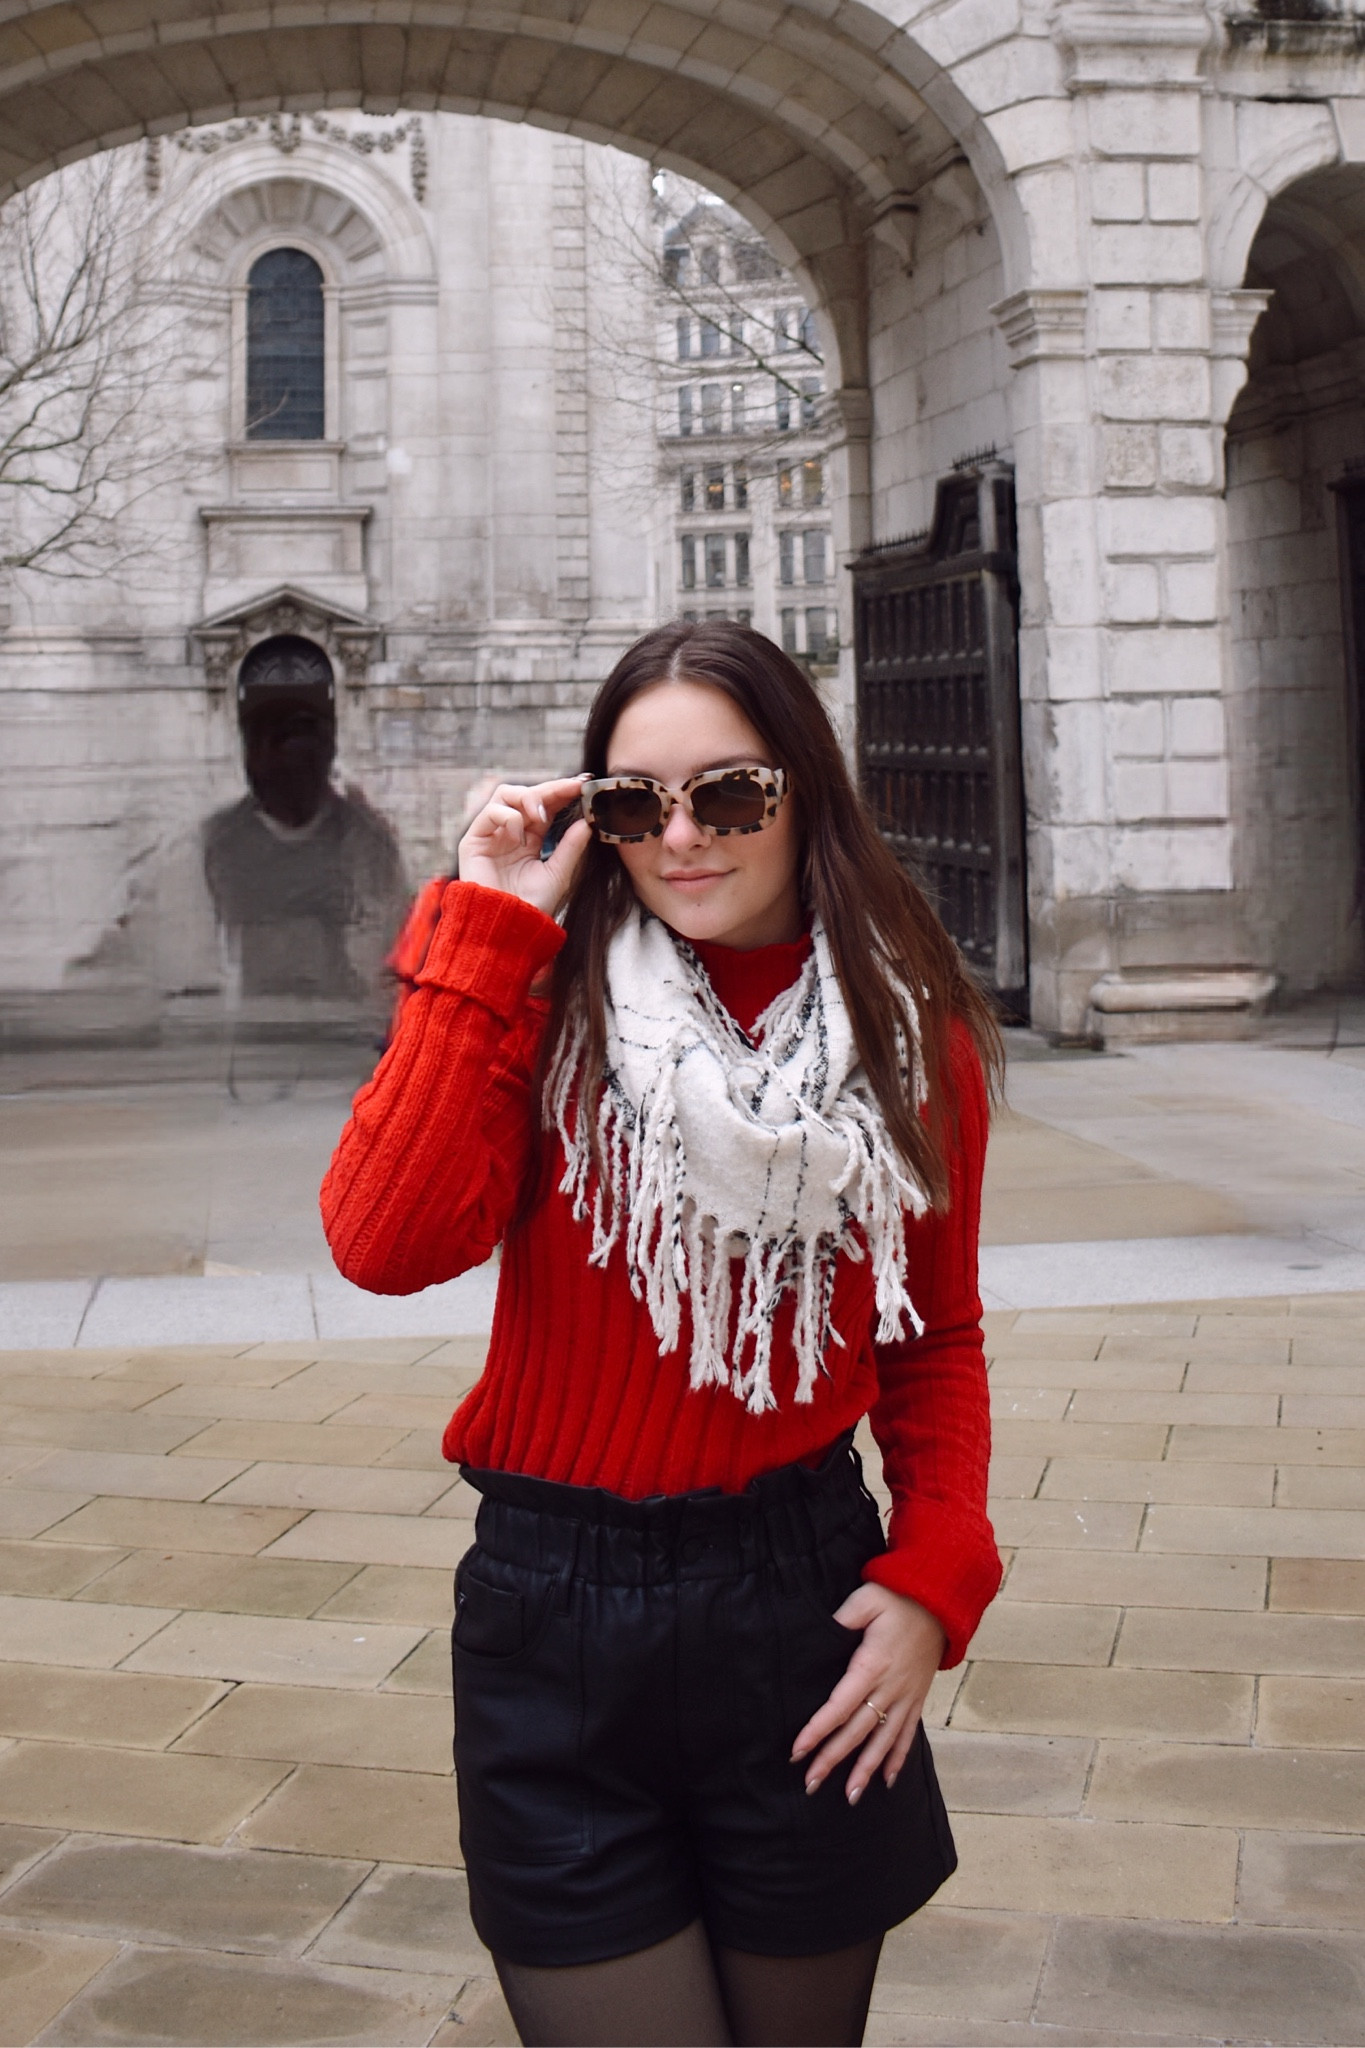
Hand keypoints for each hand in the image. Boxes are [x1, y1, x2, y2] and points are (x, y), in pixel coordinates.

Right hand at [456, 776, 591, 917]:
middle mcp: (510, 832)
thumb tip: (587, 821)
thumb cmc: (533, 906)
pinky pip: (490, 812)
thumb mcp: (559, 873)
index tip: (584, 783)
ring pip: (505, 793)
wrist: (508, 928)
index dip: (562, 792)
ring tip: (541, 815)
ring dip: (528, 797)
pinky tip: (518, 836)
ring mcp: (491, 834)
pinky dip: (508, 817)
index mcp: (531, 839)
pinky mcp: (474, 840)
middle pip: (527, 793)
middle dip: (551, 788)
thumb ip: (571, 846)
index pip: (546, 806)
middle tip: (572, 788)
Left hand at [790, 1584, 946, 1804]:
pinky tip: (887, 1782)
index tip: (798, 1751)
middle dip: (832, 1758)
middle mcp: (890, 1687)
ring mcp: (906, 1697)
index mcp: (872, 1664)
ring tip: (849, 1796)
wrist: (941, 1604)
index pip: (840, 1705)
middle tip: (810, 1783)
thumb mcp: (868, 1597)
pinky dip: (898, 1759)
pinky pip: (907, 1735)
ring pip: (883, 1741)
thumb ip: (844, 1615)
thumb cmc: (898, 1598)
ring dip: (865, 1770)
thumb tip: (825, 1631)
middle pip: (857, 1731)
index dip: (818, 1730)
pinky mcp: (917, 1699)